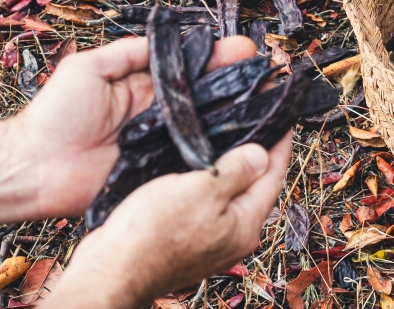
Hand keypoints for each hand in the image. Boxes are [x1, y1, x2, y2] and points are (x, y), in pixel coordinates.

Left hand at [0, 34, 256, 225]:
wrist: (35, 167)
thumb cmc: (55, 115)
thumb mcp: (88, 68)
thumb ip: (128, 52)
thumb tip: (165, 35)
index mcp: (148, 88)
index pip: (192, 68)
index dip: (220, 57)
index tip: (247, 48)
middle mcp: (163, 116)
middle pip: (209, 96)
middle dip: (241, 82)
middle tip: (272, 72)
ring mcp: (165, 145)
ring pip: (210, 128)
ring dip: (240, 115)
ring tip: (271, 101)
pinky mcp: (163, 172)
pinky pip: (198, 161)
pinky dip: (222, 153)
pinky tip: (249, 141)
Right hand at [40, 139, 290, 308]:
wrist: (109, 273)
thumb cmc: (152, 232)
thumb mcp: (200, 191)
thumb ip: (235, 172)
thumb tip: (262, 155)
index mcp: (245, 225)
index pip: (272, 176)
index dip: (279, 145)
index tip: (284, 119)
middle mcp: (235, 238)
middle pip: (256, 188)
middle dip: (257, 156)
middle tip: (257, 124)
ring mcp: (212, 243)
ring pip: (230, 197)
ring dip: (231, 170)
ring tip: (229, 140)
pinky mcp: (188, 244)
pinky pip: (209, 207)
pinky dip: (209, 186)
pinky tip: (199, 171)